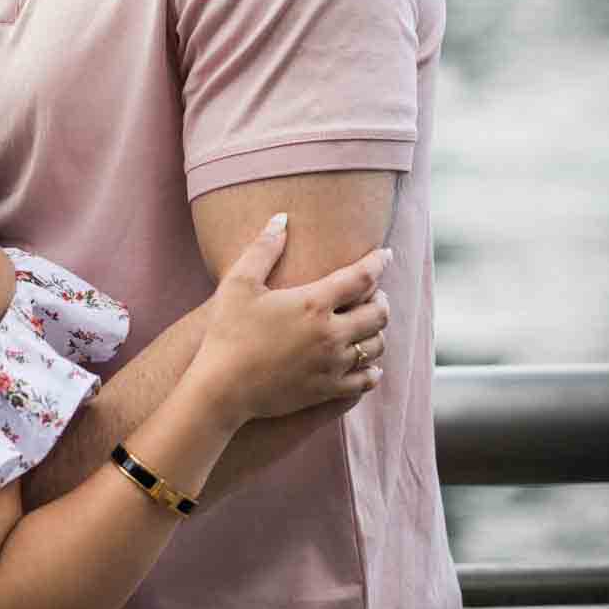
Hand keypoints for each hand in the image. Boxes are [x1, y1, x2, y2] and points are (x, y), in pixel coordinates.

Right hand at [194, 215, 390, 427]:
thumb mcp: (239, 283)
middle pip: (378, 313)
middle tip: (375, 291)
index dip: (378, 262)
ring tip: (368, 323)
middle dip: (381, 298)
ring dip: (378, 331)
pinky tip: (370, 364)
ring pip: (376, 345)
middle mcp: (330, 334)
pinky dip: (373, 369)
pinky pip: (365, 380)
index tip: (386, 254)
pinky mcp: (327, 389)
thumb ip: (263, 248)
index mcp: (313, 303)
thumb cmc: (227, 332)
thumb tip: (281, 218)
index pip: (361, 278)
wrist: (222, 388)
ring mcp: (332, 364)